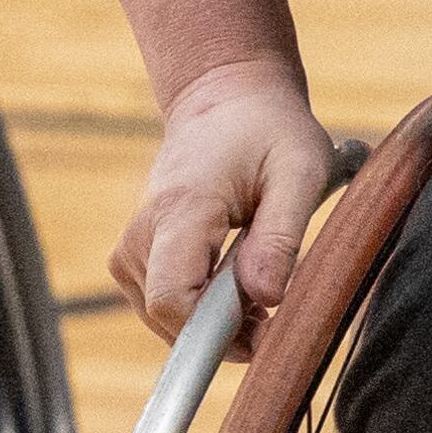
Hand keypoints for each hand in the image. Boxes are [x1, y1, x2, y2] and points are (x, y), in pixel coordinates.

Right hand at [114, 62, 335, 339]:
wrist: (225, 99)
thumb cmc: (270, 131)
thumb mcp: (300, 171)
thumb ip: (281, 235)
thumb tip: (266, 297)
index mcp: (181, 210)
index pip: (174, 299)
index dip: (218, 333)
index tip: (268, 333)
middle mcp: (141, 234)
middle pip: (169, 316)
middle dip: (225, 330)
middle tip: (278, 311)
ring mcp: (131, 247)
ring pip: (165, 316)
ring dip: (216, 319)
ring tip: (263, 283)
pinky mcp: (135, 256)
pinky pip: (165, 302)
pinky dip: (202, 306)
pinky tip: (239, 283)